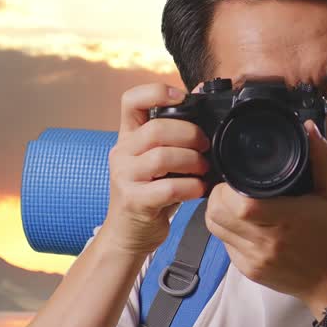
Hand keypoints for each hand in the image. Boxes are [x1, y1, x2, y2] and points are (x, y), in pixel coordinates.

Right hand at [101, 82, 208, 255]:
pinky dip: (191, 187)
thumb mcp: (158, 160)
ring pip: (162, 157)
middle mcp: (121, 153)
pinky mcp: (134, 201)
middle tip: (205, 146)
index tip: (181, 97)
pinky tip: (199, 190)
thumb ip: (173, 132)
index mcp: (127, 137)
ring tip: (203, 169)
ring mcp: (125, 177)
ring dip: (192, 161)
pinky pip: (169, 188)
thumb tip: (200, 93)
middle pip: (156, 128)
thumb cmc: (150, 193)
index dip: (156, 92)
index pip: (131, 100)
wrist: (129, 234)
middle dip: (190, 134)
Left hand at [204, 119, 326, 311]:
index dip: (227, 188)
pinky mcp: (247, 270)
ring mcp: (254, 259)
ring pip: (214, 228)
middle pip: (217, 214)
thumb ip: (323, 158)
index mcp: (286, 220)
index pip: (240, 205)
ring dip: (217, 210)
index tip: (236, 178)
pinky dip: (226, 229)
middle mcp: (267, 243)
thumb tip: (309, 129)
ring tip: (233, 201)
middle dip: (217, 195)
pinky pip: (223, 244)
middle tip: (231, 186)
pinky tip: (242, 222)